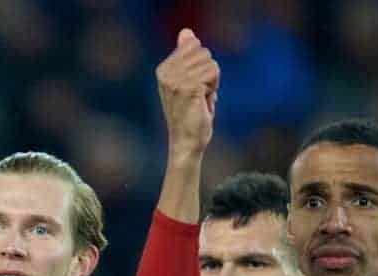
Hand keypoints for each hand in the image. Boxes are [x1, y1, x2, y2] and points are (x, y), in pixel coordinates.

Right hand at [155, 29, 218, 156]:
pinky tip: (203, 101)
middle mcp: (166, 73)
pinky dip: (214, 87)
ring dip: (211, 82)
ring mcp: (176, 80)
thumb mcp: (188, 80)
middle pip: (203, 52)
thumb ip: (186, 55)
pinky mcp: (188, 87)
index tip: (194, 86)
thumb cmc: (190, 114)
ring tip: (200, 99)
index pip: (194, 46)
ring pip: (210, 62)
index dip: (202, 65)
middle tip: (198, 95)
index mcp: (163, 69)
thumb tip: (186, 32)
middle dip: (208, 73)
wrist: (187, 142)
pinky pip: (213, 72)